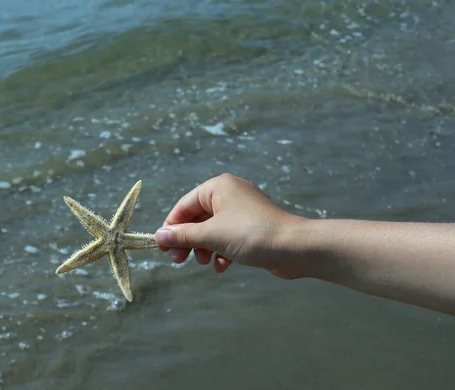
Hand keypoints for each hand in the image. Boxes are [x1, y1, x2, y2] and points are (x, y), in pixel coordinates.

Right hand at [155, 173, 303, 278]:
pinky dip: (221, 252)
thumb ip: (183, 236)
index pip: (184, 205)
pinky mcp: (251, 227)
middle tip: (178, 261)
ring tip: (203, 263)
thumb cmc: (252, 234)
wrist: (295, 248)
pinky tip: (222, 267)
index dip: (171, 226)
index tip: (162, 247)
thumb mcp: (211, 235)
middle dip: (188, 240)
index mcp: (218, 187)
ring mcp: (242, 211)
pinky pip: (227, 238)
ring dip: (204, 248)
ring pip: (211, 230)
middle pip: (197, 218)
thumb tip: (159, 236)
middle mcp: (229, 194)